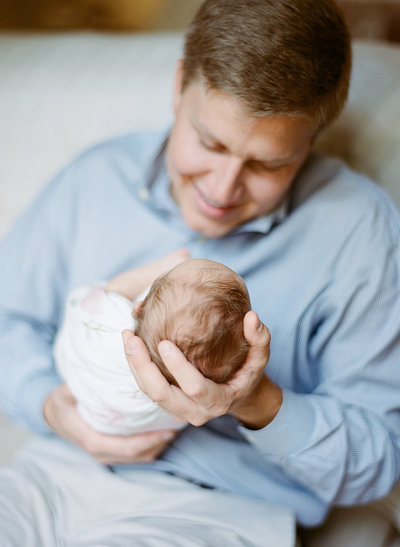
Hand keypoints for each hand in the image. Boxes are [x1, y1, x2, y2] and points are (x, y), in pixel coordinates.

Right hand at [43, 384, 176, 463]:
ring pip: (138, 457)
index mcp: (93, 440)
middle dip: (159, 443)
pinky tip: (163, 432)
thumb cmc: (62, 402)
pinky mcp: (111, 452)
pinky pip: (135, 455)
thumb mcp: (66, 392)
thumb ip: (79, 385)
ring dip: (157, 446)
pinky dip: (150, 446)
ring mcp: (106, 454)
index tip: (167, 431)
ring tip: (175, 429)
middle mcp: (101, 452)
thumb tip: (94, 371)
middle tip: (178, 427)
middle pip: (137, 455)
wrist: (52, 415)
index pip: (126, 447)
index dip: (148, 441)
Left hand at [123, 311, 281, 428]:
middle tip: (132, 337)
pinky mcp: (167, 404)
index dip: (178, 368)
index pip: (195, 388)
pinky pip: (146, 389)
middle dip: (142, 367)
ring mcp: (178, 410)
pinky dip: (136, 368)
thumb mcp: (260, 357)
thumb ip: (260, 339)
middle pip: (161, 394)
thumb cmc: (247, 373)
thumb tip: (252, 317)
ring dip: (134, 366)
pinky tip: (131, 344)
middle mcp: (195, 411)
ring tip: (127, 336)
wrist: (237, 396)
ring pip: (149, 393)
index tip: (164, 343)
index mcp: (218, 401)